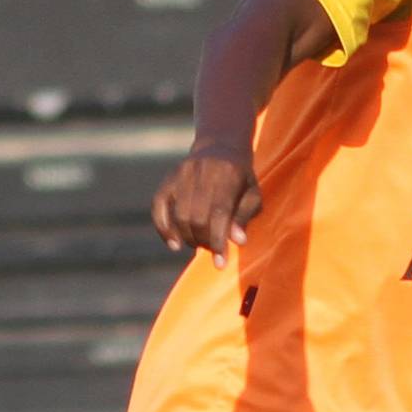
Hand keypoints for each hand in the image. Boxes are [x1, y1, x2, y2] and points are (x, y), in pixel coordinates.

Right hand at [152, 150, 260, 266]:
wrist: (220, 148)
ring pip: (178, 215)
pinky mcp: (168, 179)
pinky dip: (164, 229)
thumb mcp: (253, 195)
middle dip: (204, 241)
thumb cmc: (241, 178)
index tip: (220, 263)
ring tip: (199, 243)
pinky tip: (174, 244)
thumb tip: (237, 241)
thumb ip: (244, 216)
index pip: (219, 214)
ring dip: (188, 237)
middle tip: (212, 248)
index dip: (218, 241)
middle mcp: (200, 172)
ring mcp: (181, 174)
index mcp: (227, 174)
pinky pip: (158, 207)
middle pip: (196, 217)